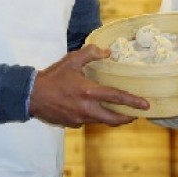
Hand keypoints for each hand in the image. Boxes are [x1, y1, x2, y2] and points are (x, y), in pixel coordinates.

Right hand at [28, 44, 148, 126]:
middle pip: (113, 118)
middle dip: (128, 118)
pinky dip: (95, 116)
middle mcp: (87, 108)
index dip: (133, 102)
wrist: (31, 96)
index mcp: (89, 92)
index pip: (117, 97)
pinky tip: (93, 108)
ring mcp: (79, 119)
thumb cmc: (52, 77)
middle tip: (136, 114)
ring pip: (102, 121)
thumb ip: (91, 53)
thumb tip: (108, 52)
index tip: (146, 105)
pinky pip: (88, 121)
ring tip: (119, 111)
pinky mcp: (73, 124)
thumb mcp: (71, 60)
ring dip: (112, 117)